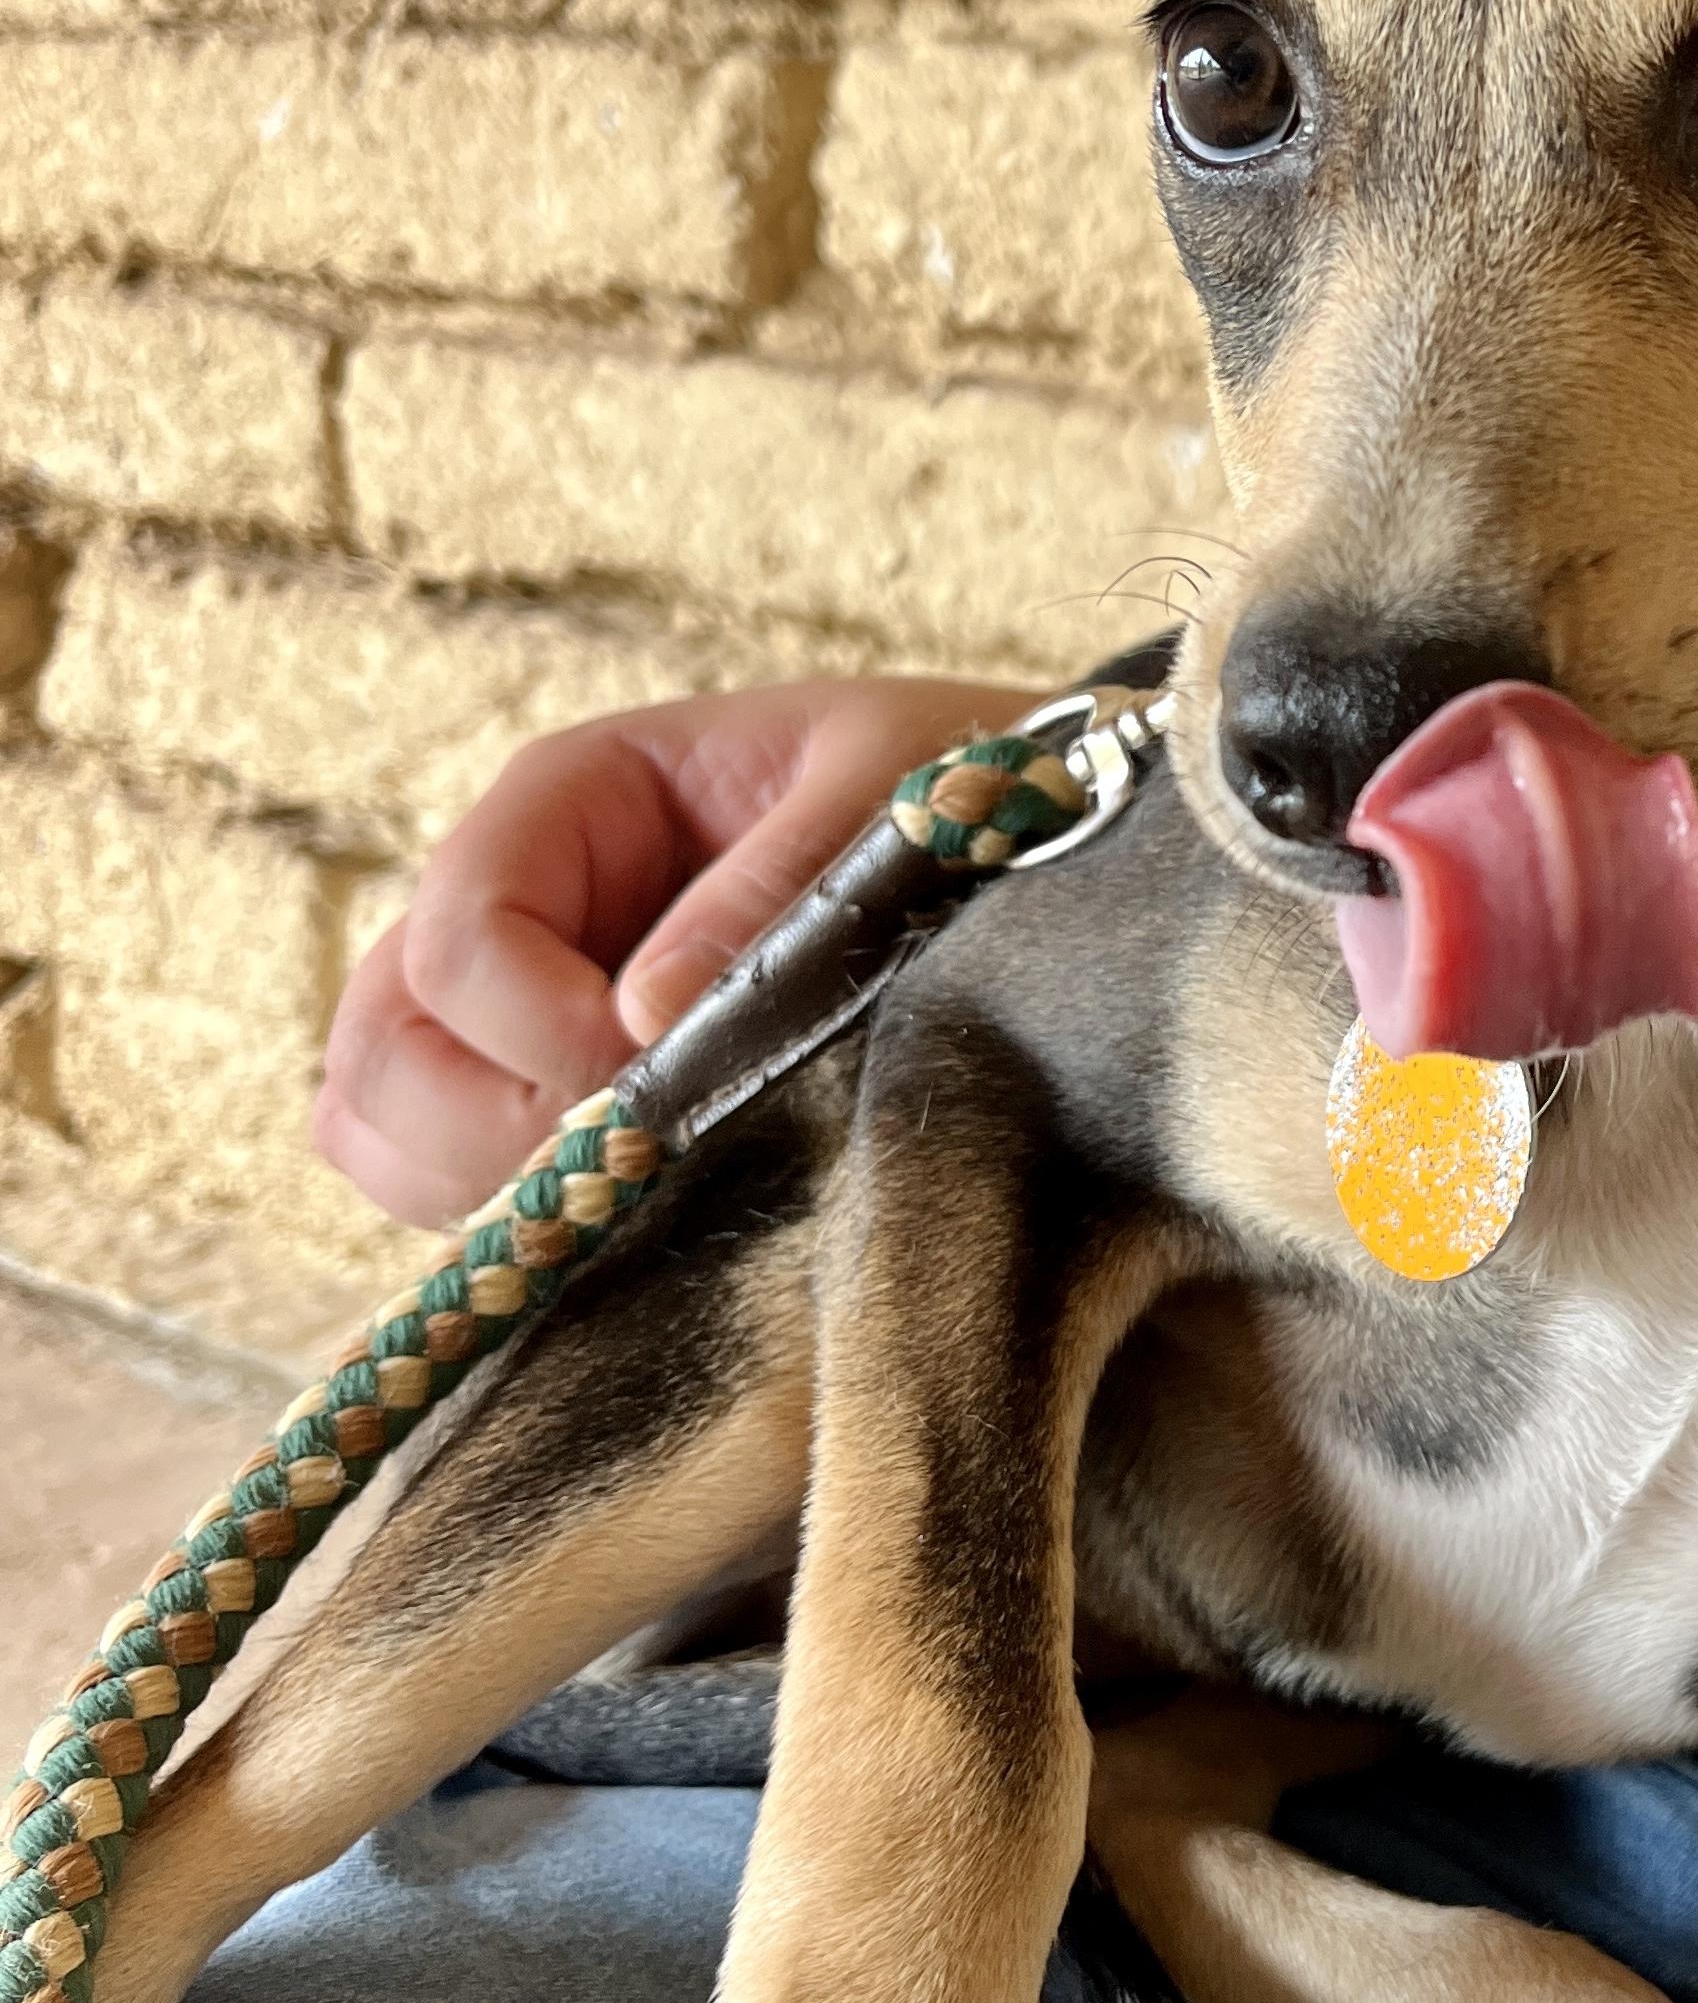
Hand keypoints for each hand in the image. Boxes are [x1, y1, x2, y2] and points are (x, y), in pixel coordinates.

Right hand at [316, 678, 1039, 1226]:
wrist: (1012, 831)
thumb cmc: (946, 789)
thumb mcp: (889, 796)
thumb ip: (775, 889)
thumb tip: (645, 1017)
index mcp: (576, 796)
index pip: (461, 939)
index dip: (540, 1031)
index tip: (663, 1072)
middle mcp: (517, 899)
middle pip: (383, 1043)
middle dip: (488, 1126)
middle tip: (640, 1153)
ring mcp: (515, 1001)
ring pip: (381, 1123)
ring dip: (480, 1181)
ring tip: (635, 1183)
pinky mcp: (547, 1089)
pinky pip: (440, 1173)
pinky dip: (499, 1214)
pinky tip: (624, 1208)